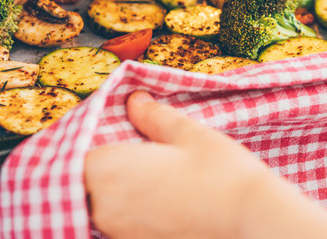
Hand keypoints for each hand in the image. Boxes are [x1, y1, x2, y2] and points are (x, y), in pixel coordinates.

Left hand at [85, 91, 326, 238]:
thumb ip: (153, 117)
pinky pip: (121, 221)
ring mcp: (118, 232)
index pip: (74, 154)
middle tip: (130, 148)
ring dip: (116, 187)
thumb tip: (135, 101)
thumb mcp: (188, 133)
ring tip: (148, 170)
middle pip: (85, 181)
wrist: (251, 221)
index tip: (105, 130)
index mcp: (107, 171)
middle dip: (101, 164)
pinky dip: (131, 207)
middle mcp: (103, 207)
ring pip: (101, 203)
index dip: (88, 139)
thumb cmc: (221, 173)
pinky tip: (158, 195)